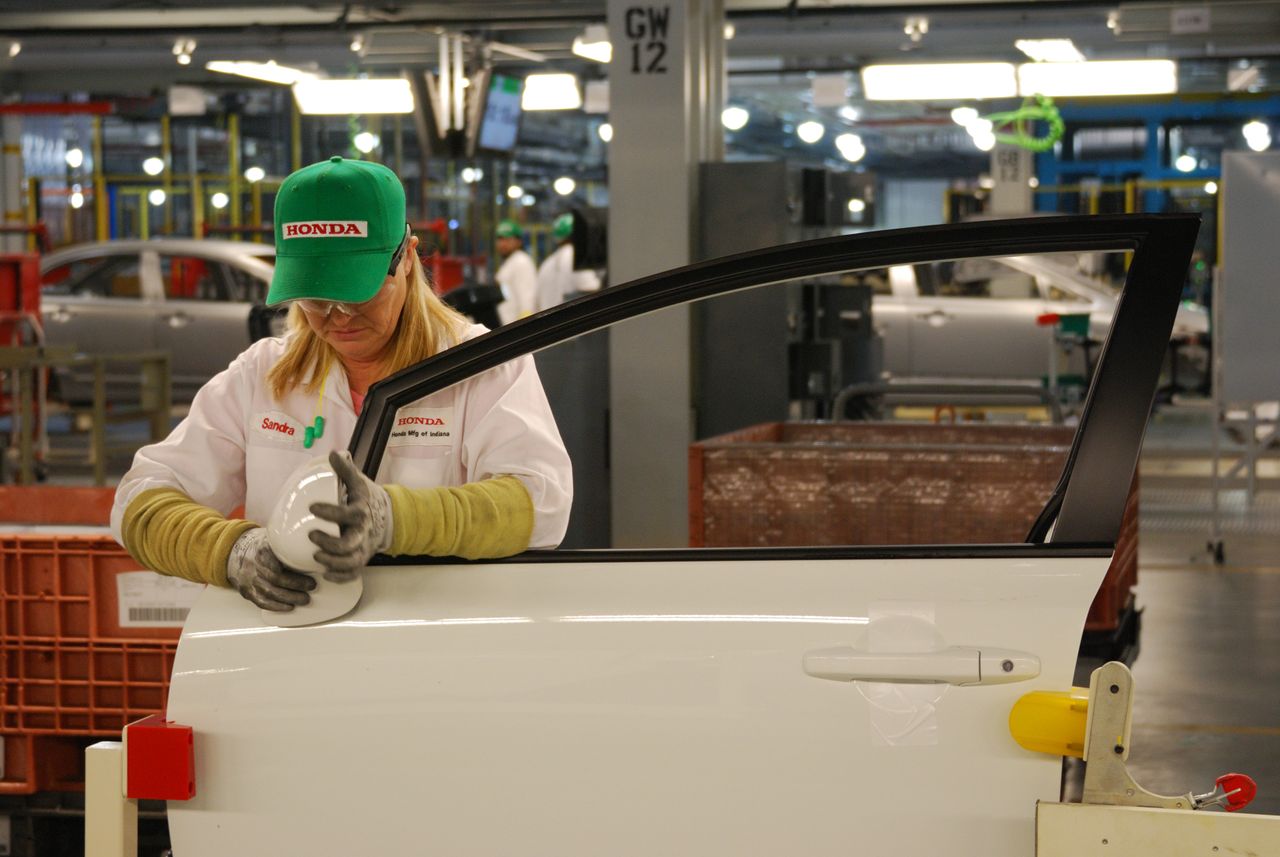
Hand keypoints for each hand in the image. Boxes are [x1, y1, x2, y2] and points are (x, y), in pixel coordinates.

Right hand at [226, 527, 314, 611]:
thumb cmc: (264, 549)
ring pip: (269, 592)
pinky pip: (262, 602)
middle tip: (311, 585)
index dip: (280, 565)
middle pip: (274, 577)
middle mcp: (253, 566)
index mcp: (261, 551)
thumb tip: (314, 545)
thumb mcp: (273, 540)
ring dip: (289, 597)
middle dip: (295, 583)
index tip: (297, 566)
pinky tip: (289, 607)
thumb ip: (288, 543)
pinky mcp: (248, 593)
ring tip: (304, 599)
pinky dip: (276, 606)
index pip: (269, 559)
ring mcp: (250, 581)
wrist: (239, 556)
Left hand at [308, 450, 392, 581]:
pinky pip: (353, 573)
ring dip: (332, 562)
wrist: (384, 518)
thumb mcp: (357, 483)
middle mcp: (363, 532)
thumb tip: (332, 454)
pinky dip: (339, 576)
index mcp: (360, 512)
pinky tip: (324, 573)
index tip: (312, 508)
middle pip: (349, 543)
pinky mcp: (361, 559)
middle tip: (312, 535)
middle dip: (330, 543)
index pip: (347, 514)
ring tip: (316, 556)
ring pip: (351, 561)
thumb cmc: (363, 500)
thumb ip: (345, 470)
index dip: (330, 512)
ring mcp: (363, 547)